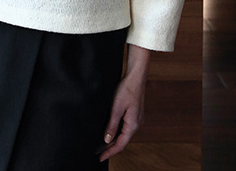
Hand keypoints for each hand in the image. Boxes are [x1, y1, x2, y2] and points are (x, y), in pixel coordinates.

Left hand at [98, 44, 149, 161]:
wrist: (136, 77)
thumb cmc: (127, 89)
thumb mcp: (116, 107)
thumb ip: (112, 125)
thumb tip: (107, 140)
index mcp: (133, 125)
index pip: (120, 144)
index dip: (110, 152)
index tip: (100, 158)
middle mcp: (136, 124)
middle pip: (122, 141)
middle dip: (110, 148)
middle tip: (98, 153)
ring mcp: (136, 119)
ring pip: (124, 135)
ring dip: (114, 140)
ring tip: (102, 145)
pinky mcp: (134, 114)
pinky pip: (125, 128)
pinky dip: (117, 132)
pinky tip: (110, 131)